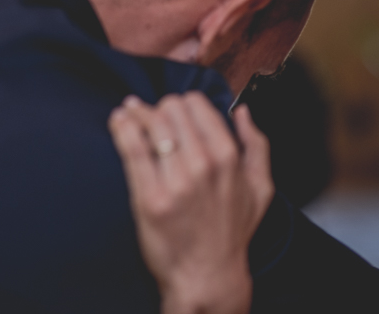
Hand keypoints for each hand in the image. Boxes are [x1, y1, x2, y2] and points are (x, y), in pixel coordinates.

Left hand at [108, 93, 273, 313]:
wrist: (207, 275)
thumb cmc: (231, 231)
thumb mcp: (260, 187)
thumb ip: (256, 144)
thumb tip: (242, 111)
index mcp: (228, 157)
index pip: (195, 104)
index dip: (180, 104)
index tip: (172, 111)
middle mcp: (202, 165)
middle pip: (169, 110)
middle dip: (158, 108)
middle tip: (150, 116)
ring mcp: (175, 182)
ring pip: (150, 125)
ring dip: (136, 113)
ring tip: (128, 113)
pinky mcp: (149, 198)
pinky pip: (131, 149)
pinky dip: (122, 127)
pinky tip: (118, 120)